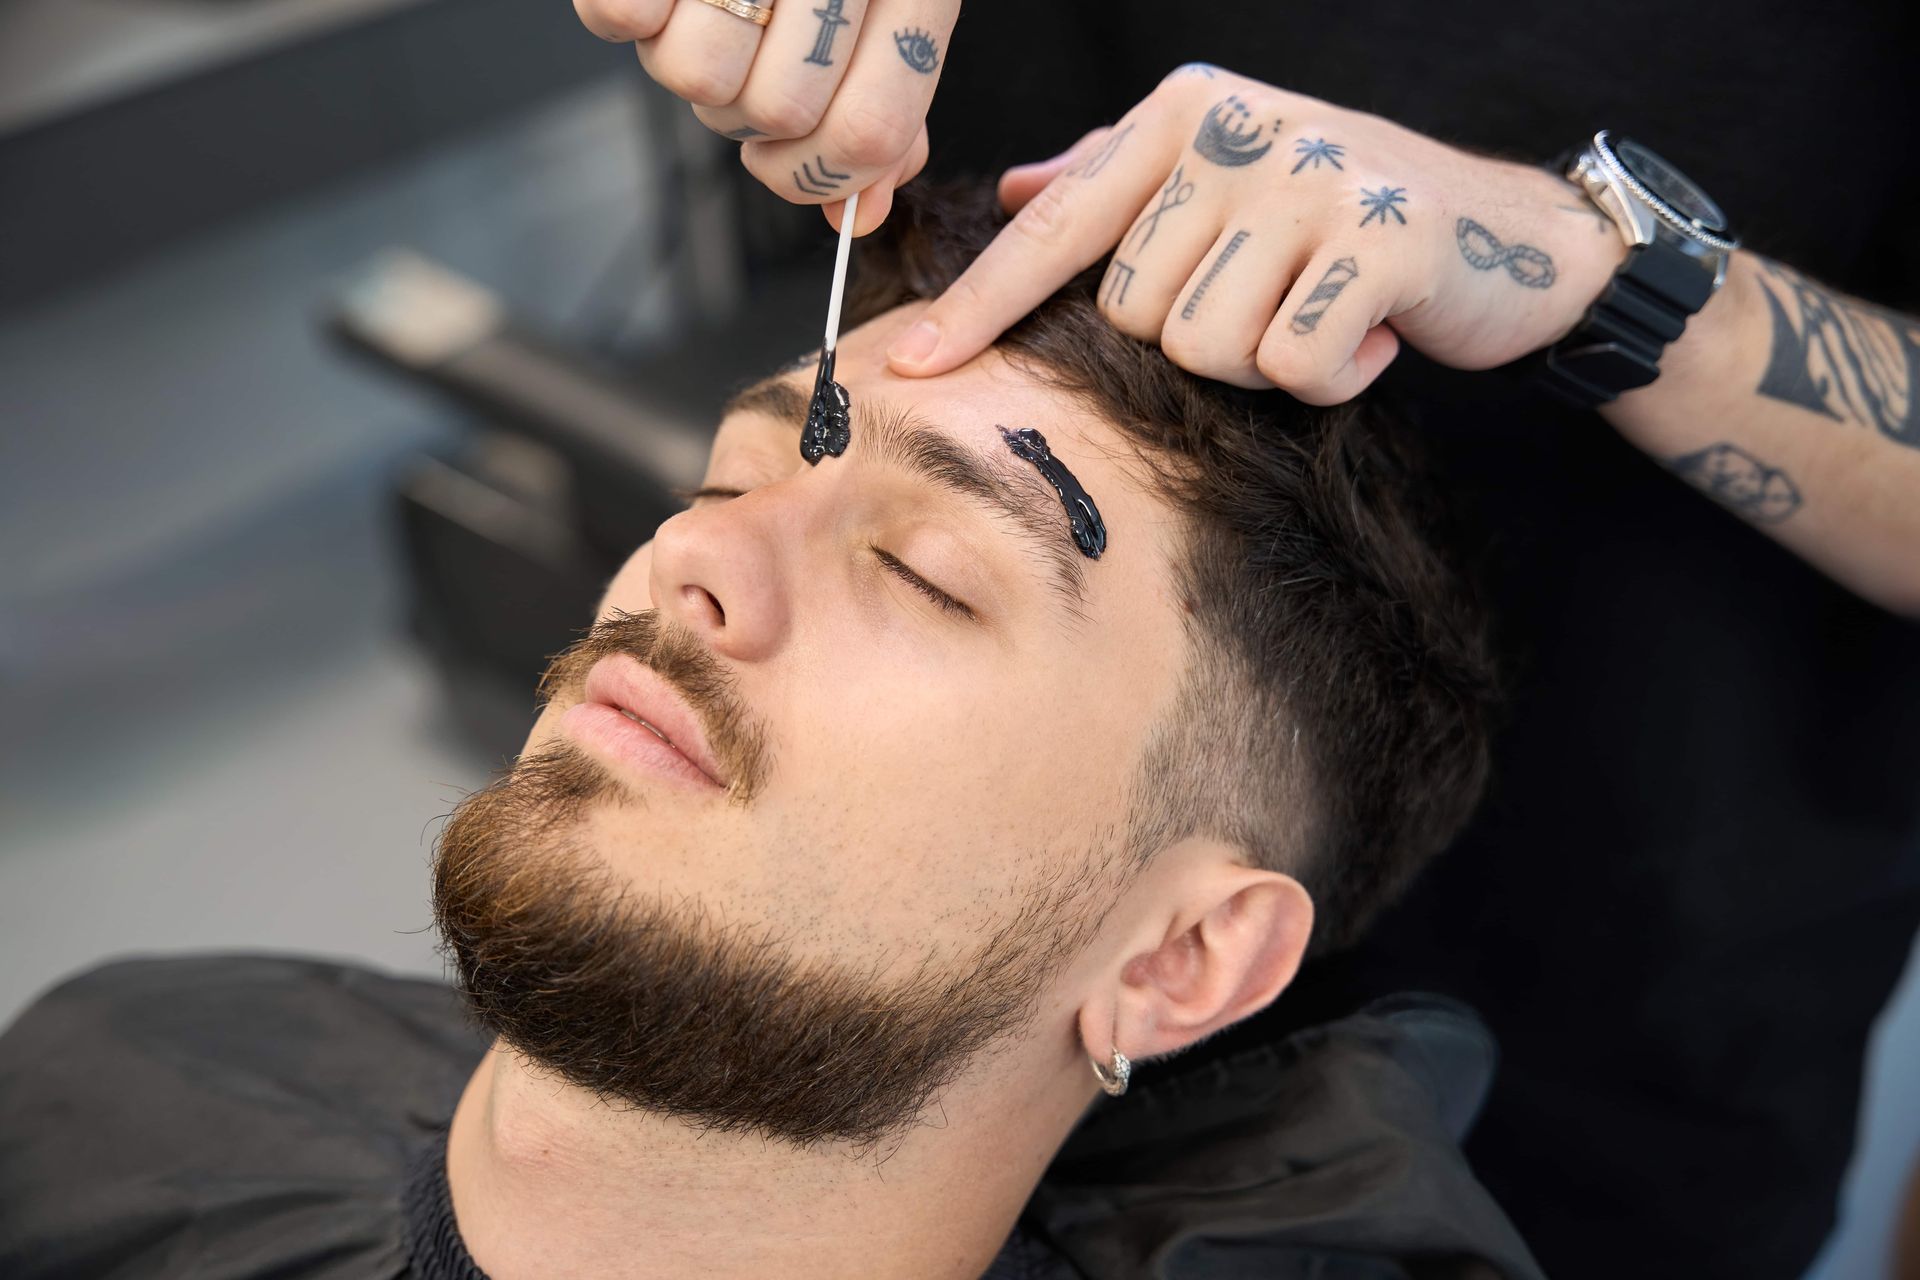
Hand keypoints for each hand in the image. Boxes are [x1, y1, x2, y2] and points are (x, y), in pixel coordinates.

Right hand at [575, 0, 956, 233]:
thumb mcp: (890, 0)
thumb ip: (888, 107)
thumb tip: (862, 212)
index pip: (867, 136)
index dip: (825, 177)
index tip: (800, 163)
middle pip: (774, 115)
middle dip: (753, 111)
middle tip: (753, 57)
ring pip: (697, 80)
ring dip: (693, 60)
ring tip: (710, 5)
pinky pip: (618, 19)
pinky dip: (629, 10)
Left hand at [886, 64, 1628, 402]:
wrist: (1510, 236)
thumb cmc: (1345, 219)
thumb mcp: (1224, 180)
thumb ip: (1120, 179)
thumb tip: (1016, 187)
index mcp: (1184, 111)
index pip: (1056, 226)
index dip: (980, 305)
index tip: (909, 365)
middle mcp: (1236, 128)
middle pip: (1132, 310)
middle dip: (1198, 336)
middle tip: (1278, 298)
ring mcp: (1310, 176)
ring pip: (1201, 347)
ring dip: (1264, 363)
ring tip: (1323, 309)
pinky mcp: (1378, 236)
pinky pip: (1289, 365)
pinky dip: (1330, 378)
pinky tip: (1372, 333)